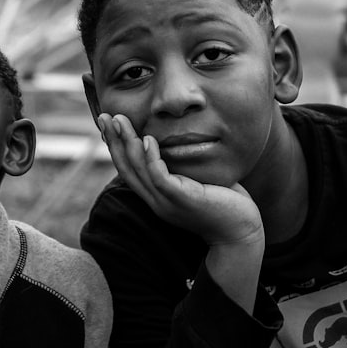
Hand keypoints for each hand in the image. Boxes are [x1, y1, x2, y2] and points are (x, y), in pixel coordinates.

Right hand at [97, 113, 263, 246]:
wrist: (241, 230)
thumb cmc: (224, 202)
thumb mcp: (195, 180)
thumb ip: (180, 166)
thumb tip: (174, 142)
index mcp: (155, 196)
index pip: (127, 169)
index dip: (115, 146)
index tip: (108, 124)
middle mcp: (155, 200)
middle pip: (125, 168)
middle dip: (113, 141)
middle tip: (104, 117)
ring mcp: (166, 202)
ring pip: (138, 170)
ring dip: (126, 143)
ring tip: (120, 121)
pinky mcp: (181, 199)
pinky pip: (159, 177)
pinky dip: (150, 157)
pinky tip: (147, 139)